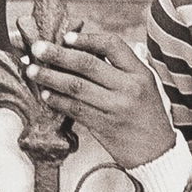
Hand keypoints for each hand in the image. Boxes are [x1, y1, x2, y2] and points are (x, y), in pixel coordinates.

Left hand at [20, 16, 176, 170]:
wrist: (158, 153)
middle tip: (38, 49)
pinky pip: (75, 109)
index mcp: (140, 73)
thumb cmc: (149, 117)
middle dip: (58, 54)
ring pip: (76, 87)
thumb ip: (124, 68)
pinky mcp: (105, 126)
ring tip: (33, 71)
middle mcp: (129, 88)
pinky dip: (58, 101)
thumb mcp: (147, 86)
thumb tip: (90, 49)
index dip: (86, 39)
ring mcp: (116, 108)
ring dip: (50, 77)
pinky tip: (46, 95)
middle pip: (87, 64)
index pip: (112, 45)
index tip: (66, 37)